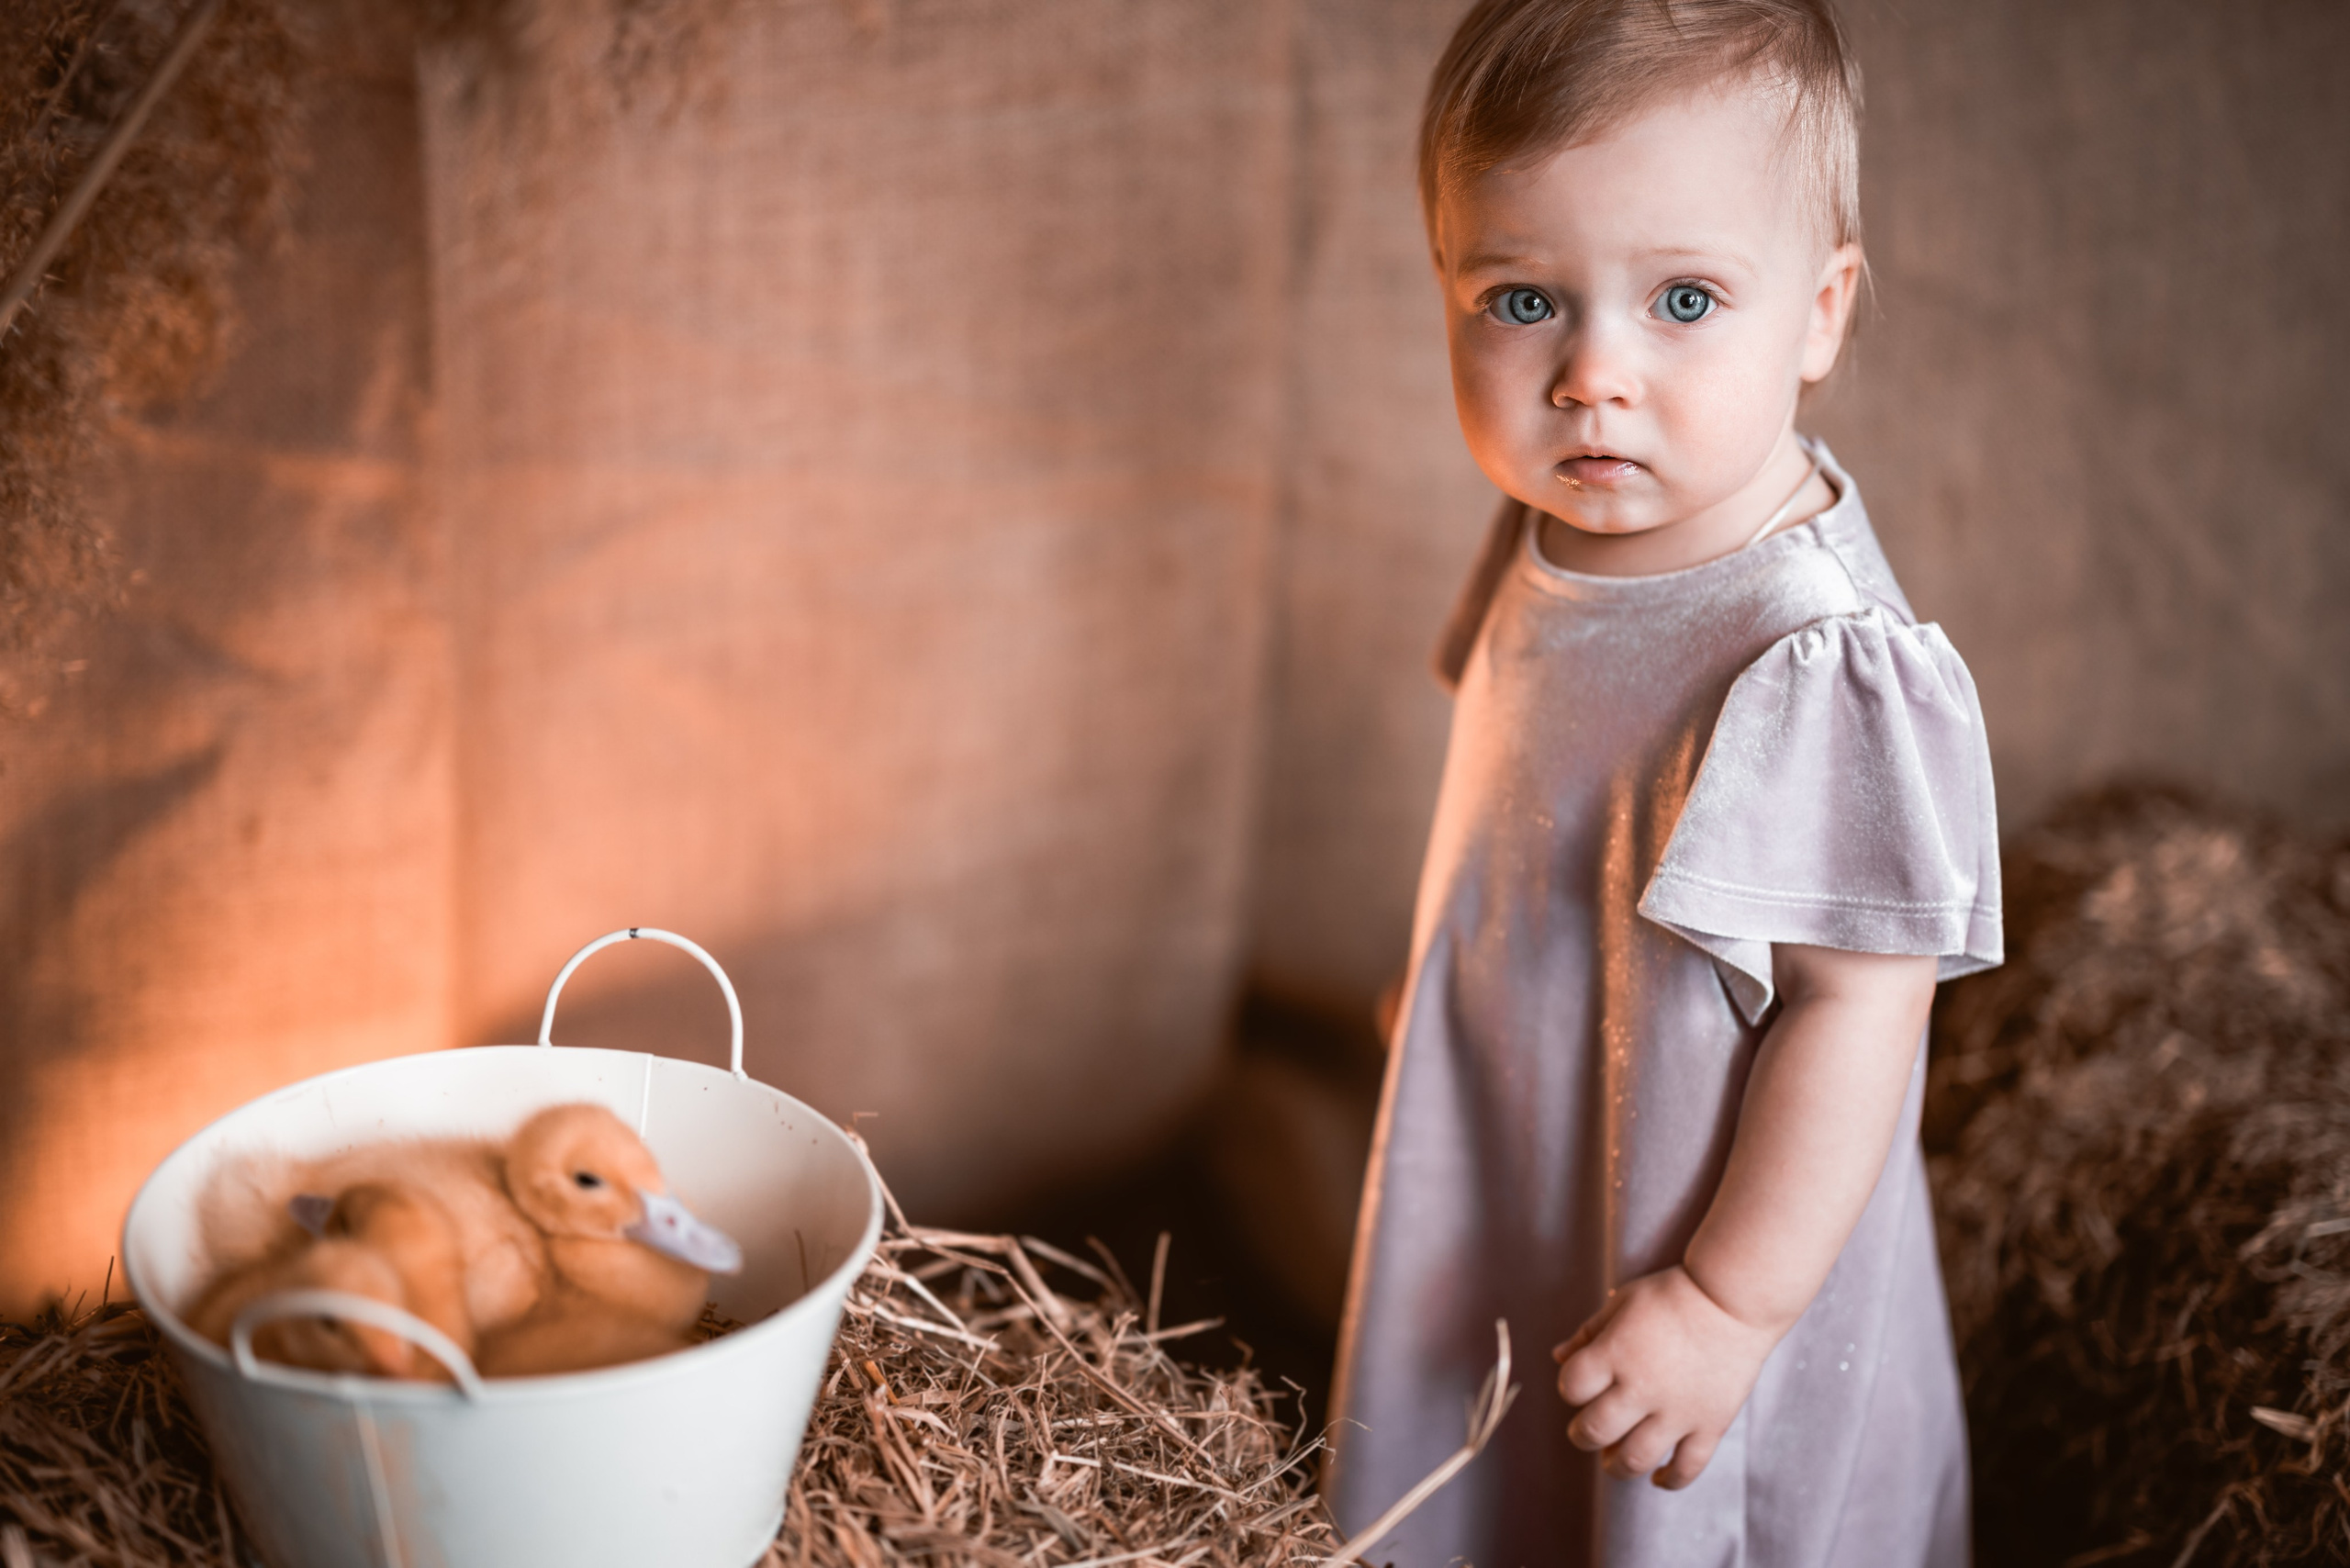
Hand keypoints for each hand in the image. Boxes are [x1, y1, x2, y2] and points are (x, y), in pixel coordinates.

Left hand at [1552, 1265, 1779, 1488]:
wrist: (1735, 1299)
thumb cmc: (1674, 1294)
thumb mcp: (1623, 1301)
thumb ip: (1589, 1332)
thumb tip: (1558, 1356)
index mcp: (1616, 1353)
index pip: (1572, 1387)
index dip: (1571, 1388)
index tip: (1581, 1386)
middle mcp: (1643, 1387)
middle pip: (1595, 1430)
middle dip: (1583, 1435)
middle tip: (1586, 1432)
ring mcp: (1678, 1411)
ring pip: (1636, 1458)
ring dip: (1617, 1466)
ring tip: (1613, 1460)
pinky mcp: (1710, 1424)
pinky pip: (1688, 1467)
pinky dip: (1670, 1480)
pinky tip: (1658, 1478)